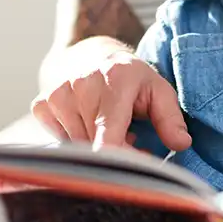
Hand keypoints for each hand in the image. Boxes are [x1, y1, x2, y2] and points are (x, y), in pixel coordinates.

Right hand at [30, 49, 191, 151]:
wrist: (91, 54)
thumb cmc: (130, 77)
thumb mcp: (158, 89)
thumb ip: (170, 118)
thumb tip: (181, 144)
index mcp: (115, 80)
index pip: (108, 139)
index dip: (123, 161)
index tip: (138, 167)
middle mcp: (81, 85)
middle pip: (96, 147)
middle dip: (117, 152)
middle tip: (130, 138)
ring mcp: (58, 94)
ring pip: (78, 148)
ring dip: (96, 146)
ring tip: (110, 125)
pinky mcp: (42, 105)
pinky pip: (59, 141)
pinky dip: (76, 140)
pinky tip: (87, 122)